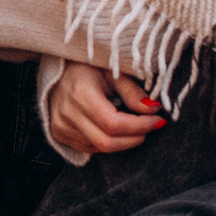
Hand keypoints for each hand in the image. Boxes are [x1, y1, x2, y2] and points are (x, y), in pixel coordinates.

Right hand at [47, 61, 165, 155]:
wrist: (59, 72)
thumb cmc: (89, 68)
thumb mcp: (113, 72)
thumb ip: (132, 91)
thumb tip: (153, 109)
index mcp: (80, 94)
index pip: (114, 124)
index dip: (139, 126)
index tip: (157, 119)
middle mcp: (67, 114)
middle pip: (107, 142)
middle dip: (134, 138)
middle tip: (150, 127)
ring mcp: (61, 127)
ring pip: (99, 148)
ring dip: (123, 142)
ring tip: (135, 127)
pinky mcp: (59, 134)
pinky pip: (89, 148)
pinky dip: (108, 142)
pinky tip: (115, 130)